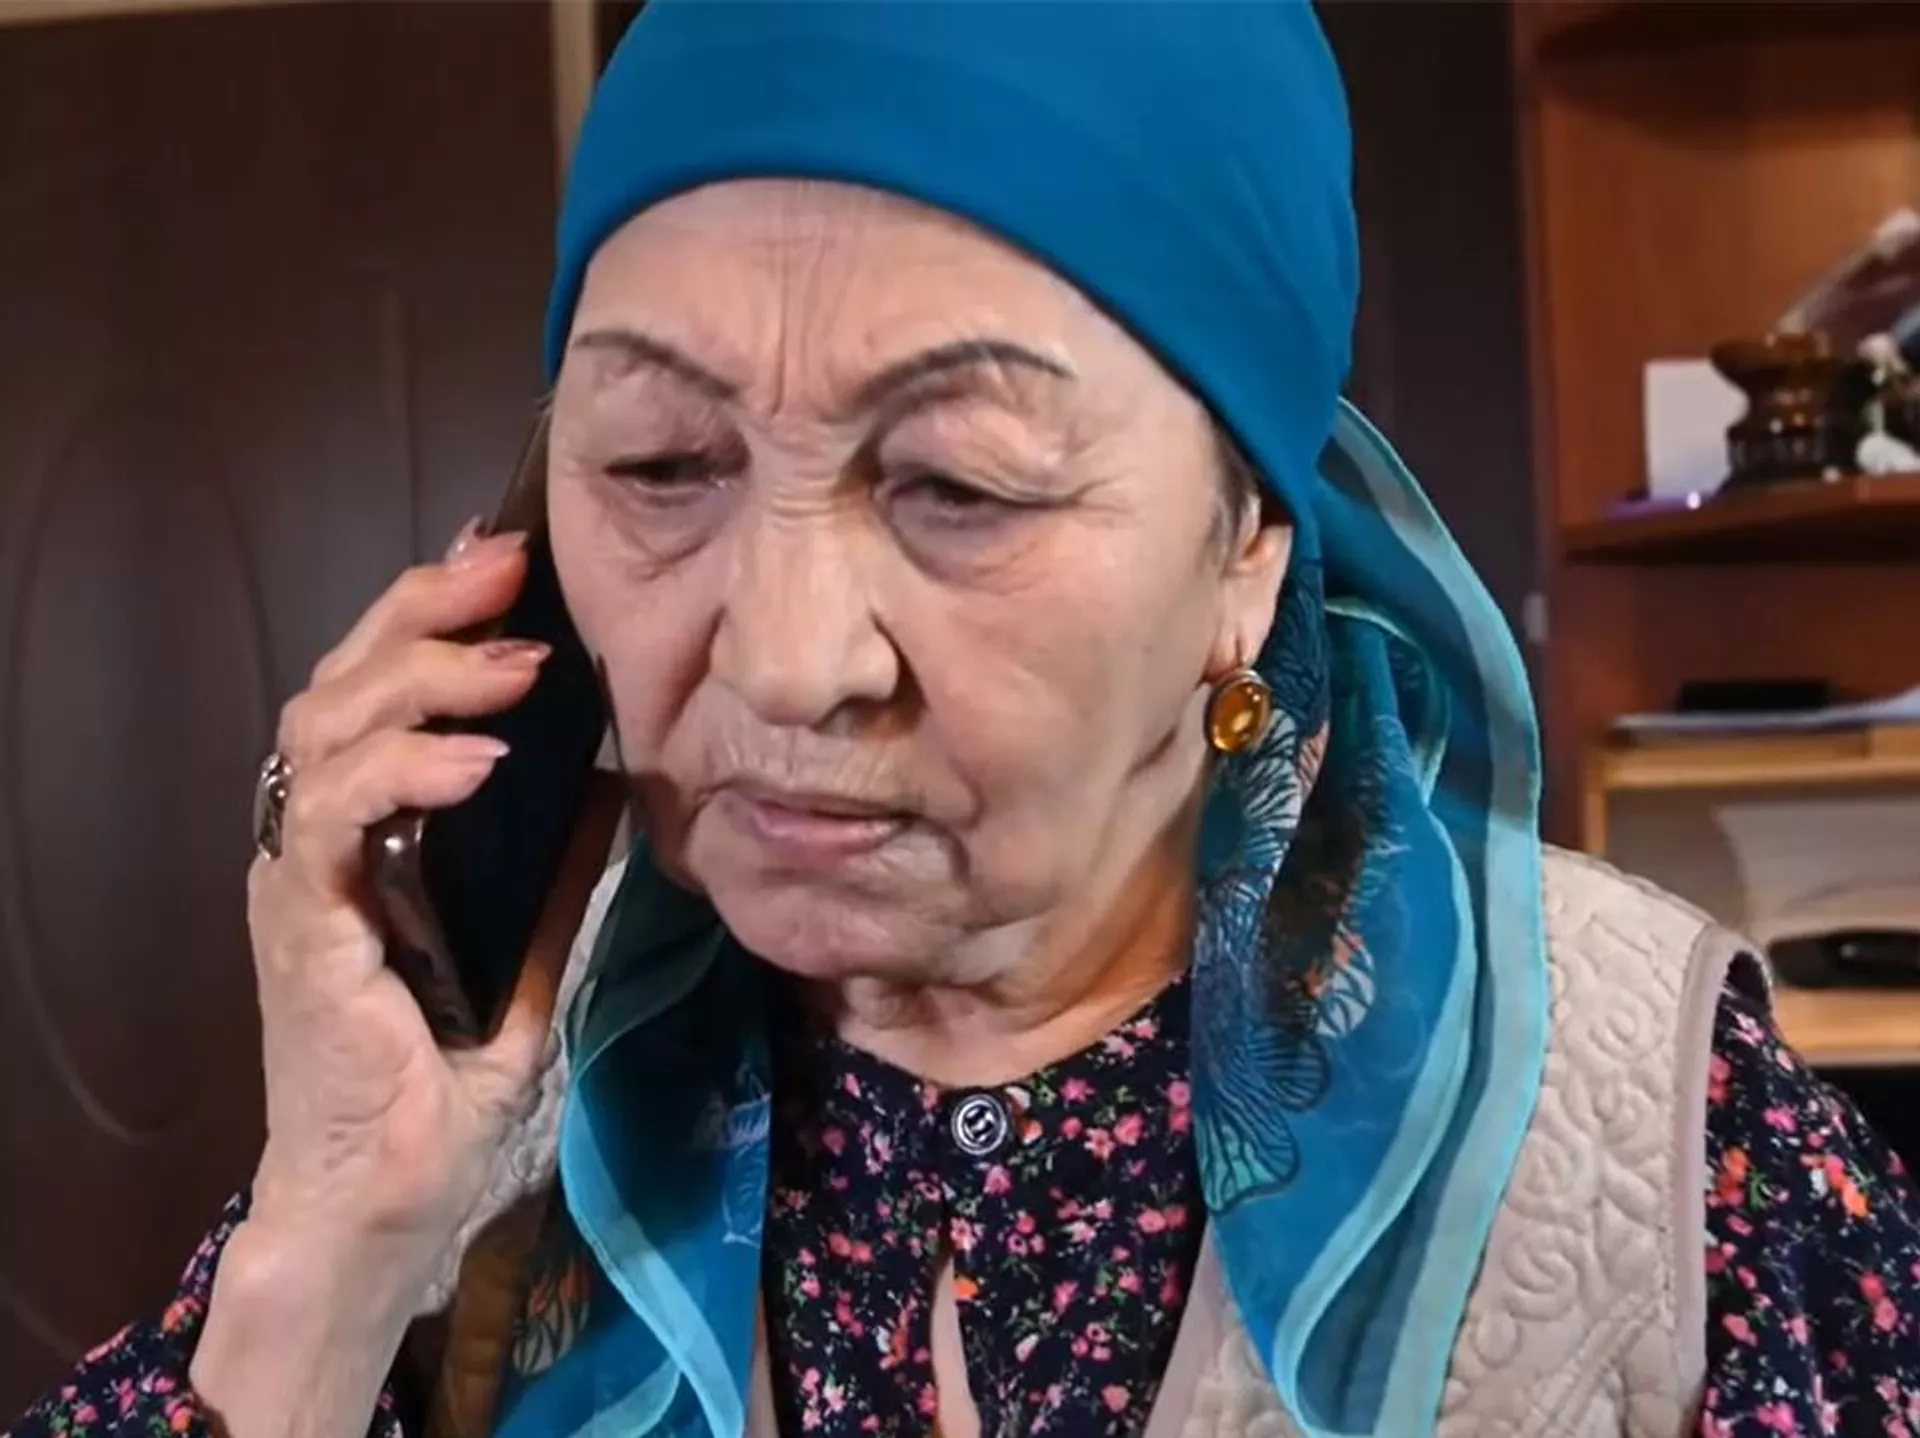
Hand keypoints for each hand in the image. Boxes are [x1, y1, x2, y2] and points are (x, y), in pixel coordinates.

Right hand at [193, 527, 607, 1437]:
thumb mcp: (529, 959)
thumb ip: (552, 878)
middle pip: (342, 683)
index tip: (508, 564)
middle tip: (508, 569)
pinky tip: (477, 762)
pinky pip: (329, 822)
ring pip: (325, 730)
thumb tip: (613, 791)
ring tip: (517, 666)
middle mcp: (317, 843)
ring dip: (425, 681)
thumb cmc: (448, 1088)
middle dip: (425, 612)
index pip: (378, 693)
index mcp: (365, 838)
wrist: (395, 1201)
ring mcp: (298, 882)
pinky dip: (400, 775)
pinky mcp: (300, 931)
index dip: (433, 618)